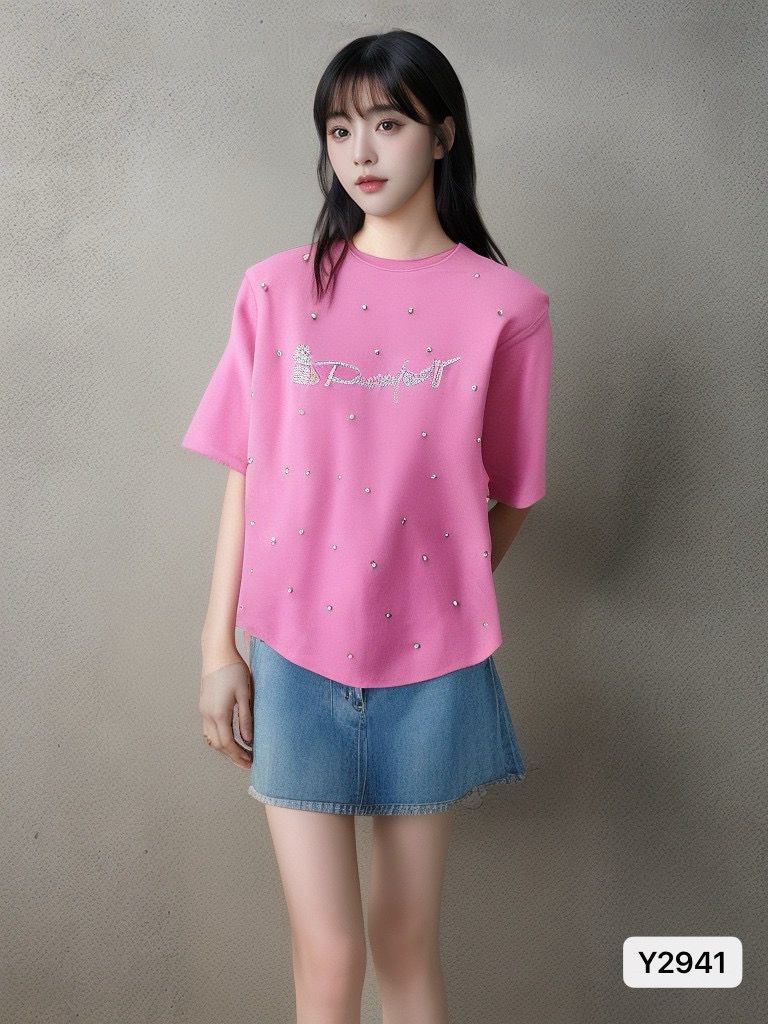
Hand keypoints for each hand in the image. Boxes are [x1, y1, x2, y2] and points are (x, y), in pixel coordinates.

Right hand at [198, 654, 252, 768]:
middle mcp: (208, 715)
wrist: (217, 653)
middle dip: (232, 755)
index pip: (228, 743)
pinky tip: (230, 736)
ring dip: (225, 747)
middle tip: (247, 761)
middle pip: (218, 744)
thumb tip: (248, 740)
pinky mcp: (204, 705)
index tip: (250, 762)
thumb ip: (246, 718)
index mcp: (219, 714)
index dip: (239, 755)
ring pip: (212, 738)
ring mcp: (203, 710)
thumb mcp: (245, 694)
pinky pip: (209, 728)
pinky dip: (219, 737)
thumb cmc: (234, 670)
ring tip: (240, 752)